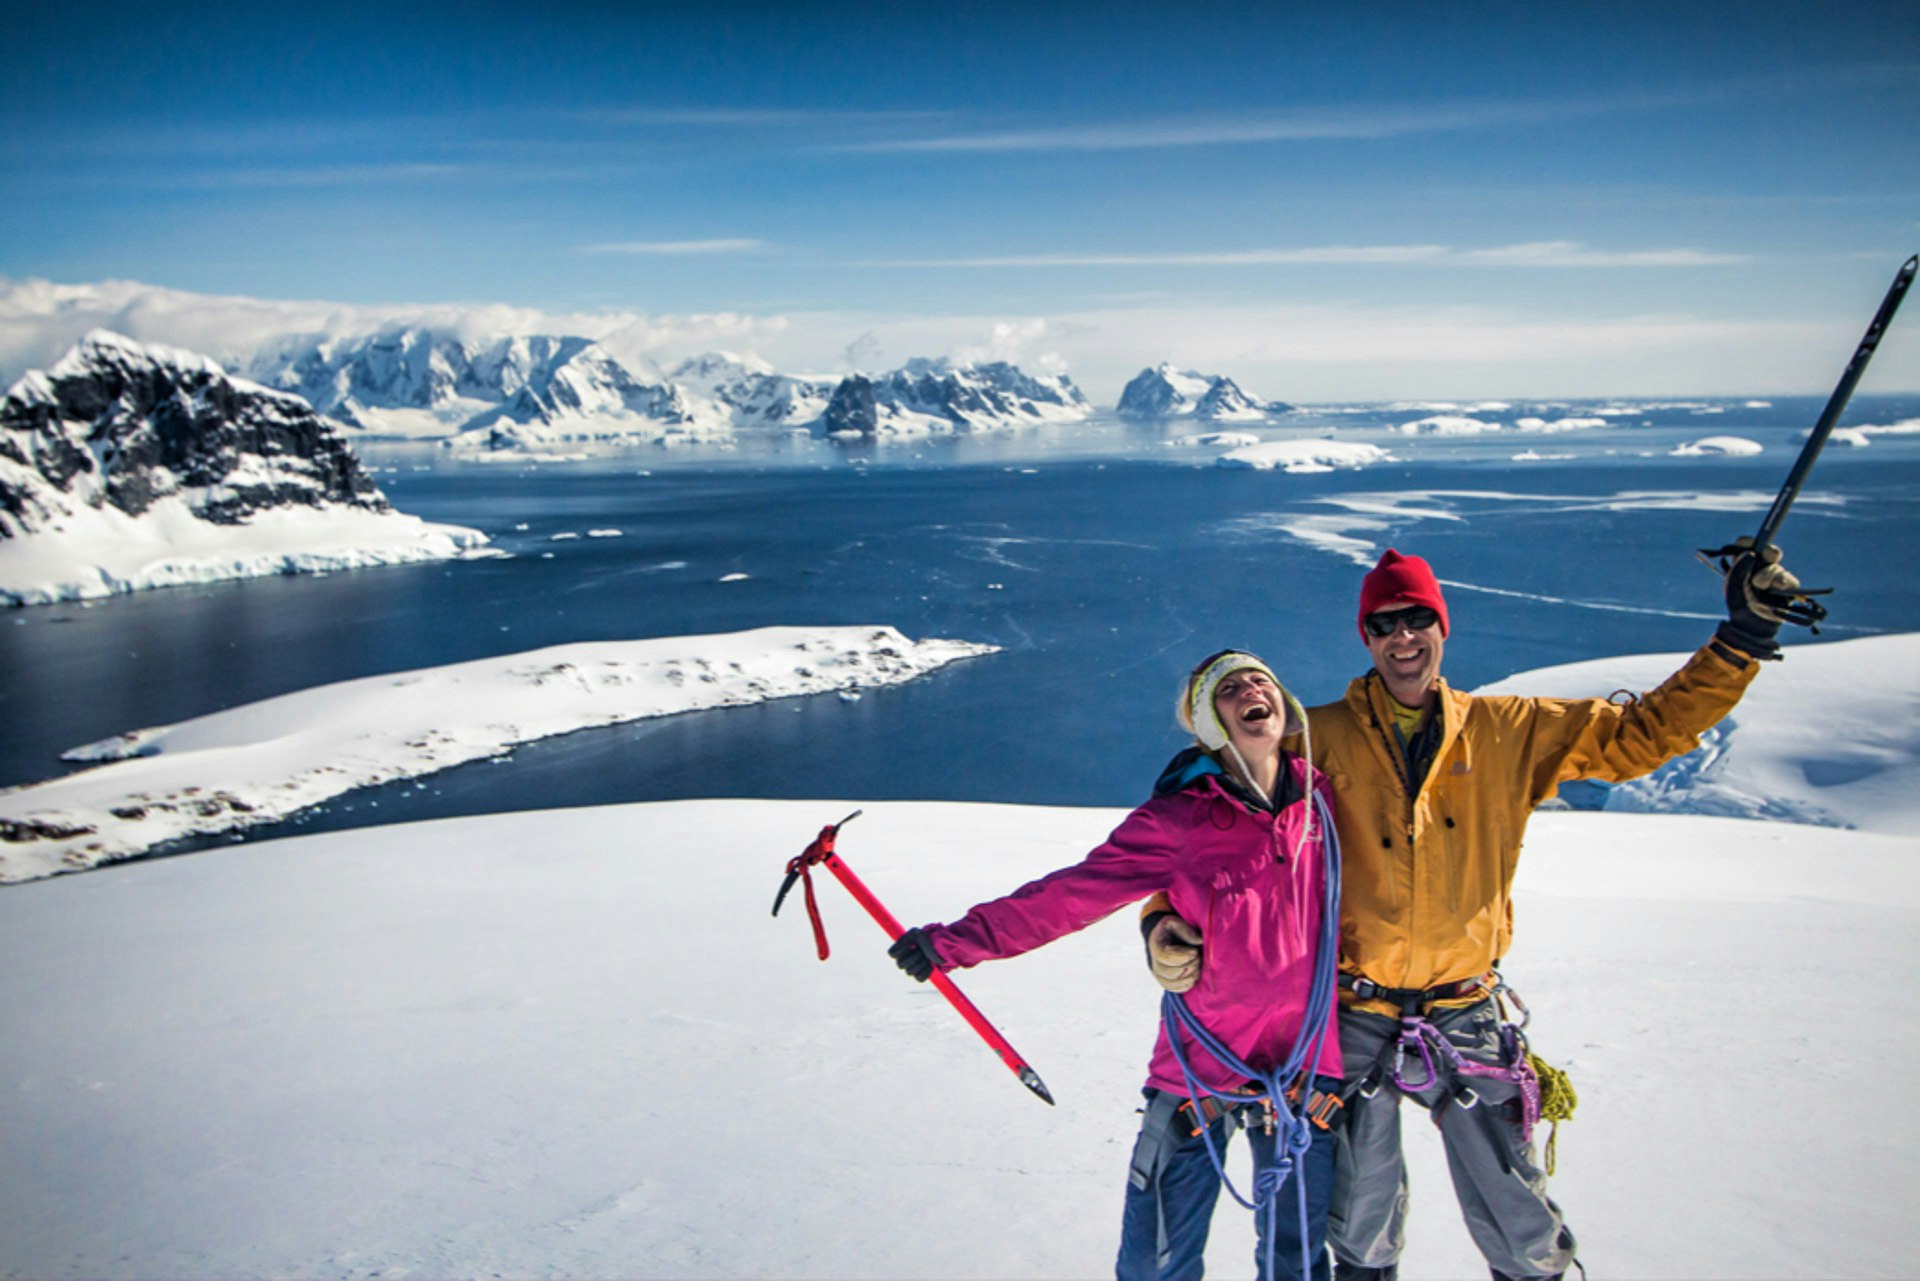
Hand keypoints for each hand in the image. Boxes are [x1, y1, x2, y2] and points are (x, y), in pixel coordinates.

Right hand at [889, 927, 940, 981]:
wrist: (934, 945)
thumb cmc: (923, 937)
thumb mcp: (917, 932)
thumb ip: (913, 938)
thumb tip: (913, 949)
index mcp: (899, 949)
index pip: (892, 954)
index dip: (901, 950)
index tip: (910, 945)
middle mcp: (902, 961)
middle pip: (900, 965)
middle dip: (913, 956)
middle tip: (921, 950)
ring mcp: (910, 969)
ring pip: (909, 972)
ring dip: (921, 963)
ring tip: (927, 956)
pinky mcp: (918, 976)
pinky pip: (919, 978)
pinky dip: (926, 970)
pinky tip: (930, 963)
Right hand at [1143, 912, 1202, 992]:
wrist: (1165, 939)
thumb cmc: (1172, 930)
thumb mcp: (1177, 923)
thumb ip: (1187, 931)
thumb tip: (1199, 942)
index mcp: (1156, 945)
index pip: (1166, 956)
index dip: (1183, 956)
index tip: (1194, 951)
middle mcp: (1154, 963)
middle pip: (1173, 973)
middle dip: (1190, 965)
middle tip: (1198, 956)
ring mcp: (1159, 975)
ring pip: (1176, 983)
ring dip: (1191, 975)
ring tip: (1197, 965)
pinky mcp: (1166, 983)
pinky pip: (1178, 989)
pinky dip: (1188, 984)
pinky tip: (1193, 974)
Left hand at [1717, 537, 1799, 658]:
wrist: (1750, 625)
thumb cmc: (1739, 605)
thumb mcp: (1733, 586)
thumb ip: (1739, 568)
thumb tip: (1751, 553)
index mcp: (1745, 565)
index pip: (1748, 548)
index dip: (1747, 542)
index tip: (1746, 543)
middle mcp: (1761, 569)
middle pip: (1769, 552)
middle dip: (1769, 552)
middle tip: (1766, 556)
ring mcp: (1776, 577)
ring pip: (1777, 567)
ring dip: (1768, 575)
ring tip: (1760, 587)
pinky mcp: (1788, 588)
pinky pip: (1789, 579)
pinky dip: (1781, 582)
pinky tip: (1776, 588)